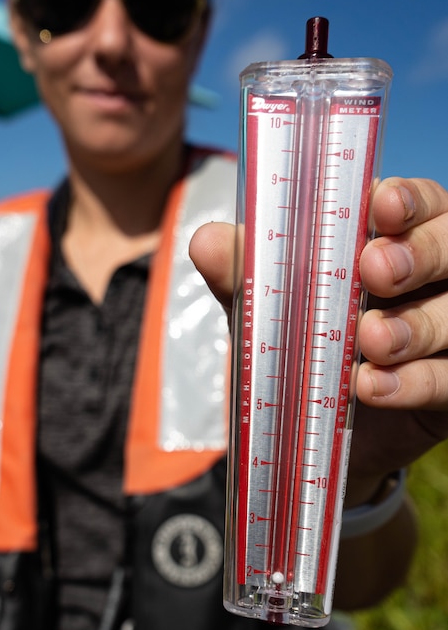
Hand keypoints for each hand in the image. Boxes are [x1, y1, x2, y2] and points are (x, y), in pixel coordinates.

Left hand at [190, 177, 447, 487]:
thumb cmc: (289, 346)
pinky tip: (372, 389)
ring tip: (370, 343)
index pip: (418, 202)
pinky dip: (414, 382)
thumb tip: (206, 241)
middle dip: (420, 252)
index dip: (408, 198)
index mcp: (389, 241)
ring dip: (417, 324)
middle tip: (375, 270)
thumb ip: (242, 275)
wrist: (299, 430)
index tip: (381, 206)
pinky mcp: (446, 386)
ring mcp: (444, 331)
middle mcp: (429, 279)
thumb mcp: (262, 309)